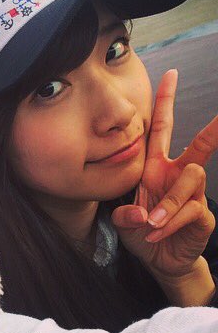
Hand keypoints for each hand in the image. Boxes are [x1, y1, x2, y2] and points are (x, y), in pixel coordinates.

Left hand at [112, 69, 216, 304]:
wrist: (157, 259)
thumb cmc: (141, 231)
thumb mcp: (123, 220)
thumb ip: (125, 214)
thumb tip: (141, 215)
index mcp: (156, 168)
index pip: (161, 129)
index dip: (165, 102)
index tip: (170, 74)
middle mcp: (177, 175)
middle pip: (200, 144)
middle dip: (214, 127)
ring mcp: (192, 194)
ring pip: (191, 180)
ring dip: (168, 204)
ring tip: (151, 225)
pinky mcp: (202, 214)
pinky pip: (191, 210)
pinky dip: (171, 223)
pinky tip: (157, 234)